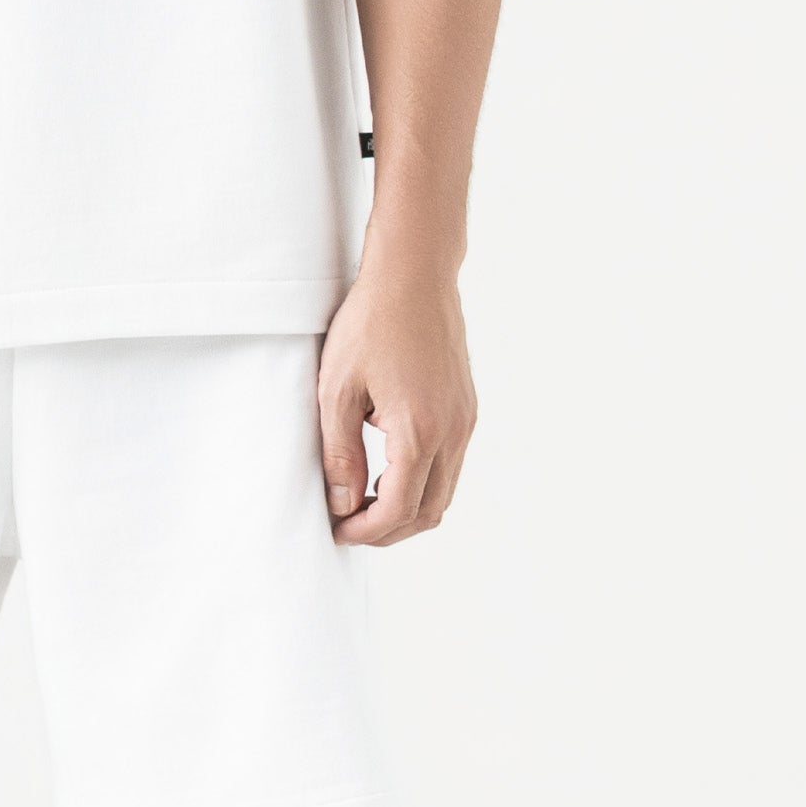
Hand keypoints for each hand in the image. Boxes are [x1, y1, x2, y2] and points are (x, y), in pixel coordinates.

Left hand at [315, 253, 475, 544]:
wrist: (415, 276)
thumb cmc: (371, 324)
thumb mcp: (337, 390)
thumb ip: (339, 453)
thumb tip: (342, 503)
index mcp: (420, 431)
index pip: (398, 509)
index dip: (365, 531)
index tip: (337, 530)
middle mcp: (453, 432)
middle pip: (429, 512)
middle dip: (388, 530)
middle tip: (350, 526)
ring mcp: (466, 421)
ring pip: (444, 492)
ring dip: (407, 509)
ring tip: (364, 501)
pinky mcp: (467, 409)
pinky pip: (451, 465)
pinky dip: (422, 483)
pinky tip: (387, 471)